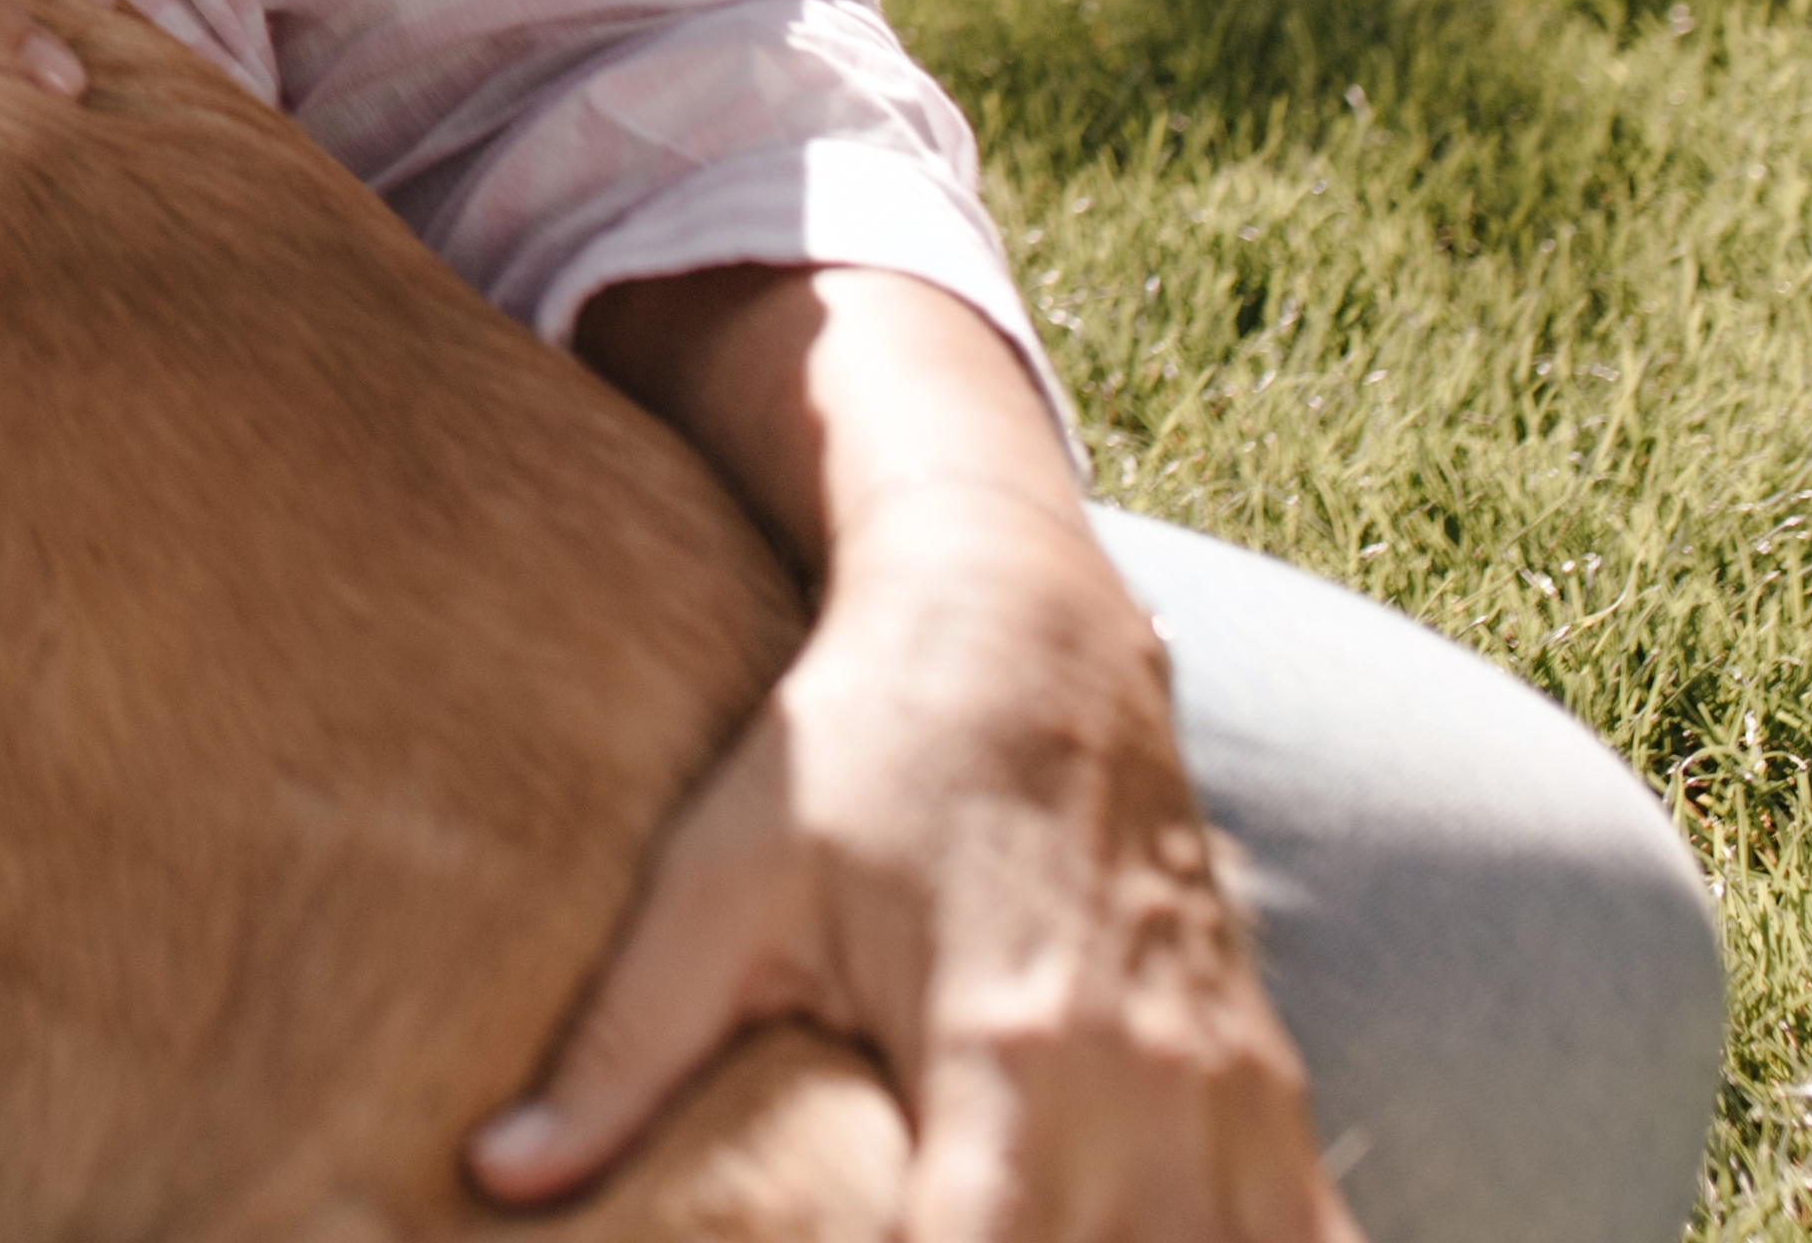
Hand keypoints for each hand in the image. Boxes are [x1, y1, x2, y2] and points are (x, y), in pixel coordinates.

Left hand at [471, 472, 1345, 1239]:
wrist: (1023, 630)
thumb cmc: (857, 753)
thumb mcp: (720, 888)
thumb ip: (618, 1052)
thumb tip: (495, 1174)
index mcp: (1005, 1050)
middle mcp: (1146, 1093)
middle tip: (917, 1239)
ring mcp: (1229, 1098)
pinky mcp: (1270, 1093)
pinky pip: (1316, 1242)